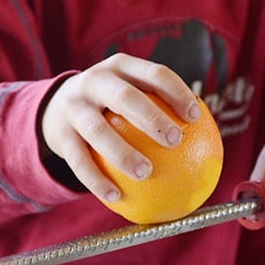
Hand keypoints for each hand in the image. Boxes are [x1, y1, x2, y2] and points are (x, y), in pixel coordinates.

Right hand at [40, 53, 200, 201]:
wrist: (56, 107)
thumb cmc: (112, 105)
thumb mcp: (131, 93)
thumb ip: (161, 106)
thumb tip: (208, 138)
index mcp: (120, 67)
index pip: (154, 73)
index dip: (177, 92)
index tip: (195, 117)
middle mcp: (94, 82)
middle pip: (124, 97)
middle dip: (152, 118)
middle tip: (176, 141)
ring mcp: (74, 107)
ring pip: (97, 130)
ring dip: (122, 153)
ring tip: (146, 173)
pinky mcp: (60, 134)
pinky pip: (79, 161)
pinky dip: (97, 180)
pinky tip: (116, 197)